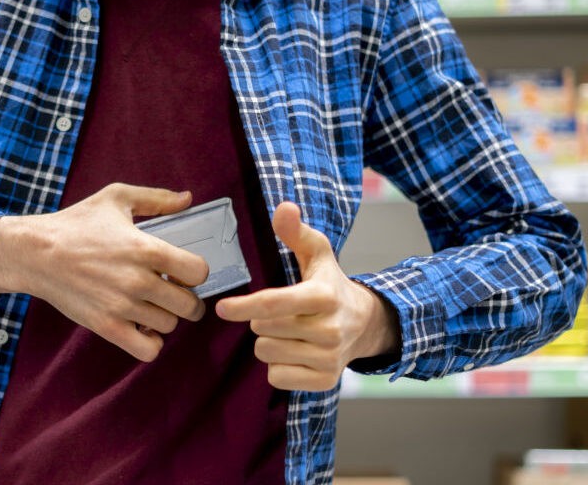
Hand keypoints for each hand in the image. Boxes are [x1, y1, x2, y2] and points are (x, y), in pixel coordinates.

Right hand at [0, 183, 208, 361]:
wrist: (35, 253)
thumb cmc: (77, 223)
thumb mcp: (117, 198)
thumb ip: (157, 198)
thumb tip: (187, 199)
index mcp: (146, 248)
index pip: (198, 272)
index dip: (196, 272)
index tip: (184, 271)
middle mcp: (138, 280)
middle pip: (190, 306)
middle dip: (188, 300)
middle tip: (176, 293)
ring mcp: (122, 306)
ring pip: (169, 326)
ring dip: (167, 317)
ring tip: (154, 305)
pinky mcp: (106, 326)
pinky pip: (147, 350)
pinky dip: (151, 343)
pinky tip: (143, 327)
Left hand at [216, 202, 399, 390]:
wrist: (366, 325)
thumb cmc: (330, 285)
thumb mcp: (317, 254)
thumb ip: (296, 231)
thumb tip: (283, 207)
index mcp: (323, 296)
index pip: (273, 304)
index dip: (243, 306)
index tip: (222, 308)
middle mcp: (329, 329)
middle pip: (262, 330)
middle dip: (261, 321)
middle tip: (282, 314)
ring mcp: (328, 358)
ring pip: (266, 353)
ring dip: (269, 342)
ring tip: (290, 332)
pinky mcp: (325, 381)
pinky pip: (276, 377)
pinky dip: (278, 366)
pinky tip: (295, 352)